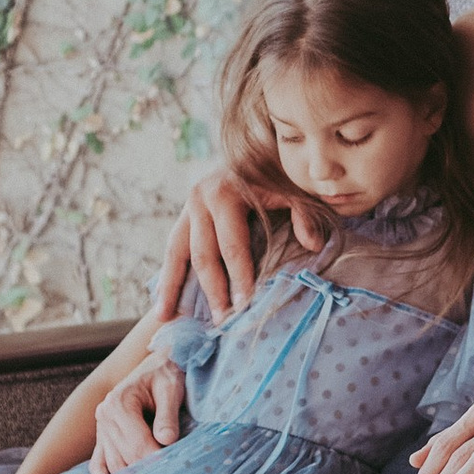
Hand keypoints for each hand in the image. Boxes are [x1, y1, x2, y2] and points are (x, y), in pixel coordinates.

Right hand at [90, 359, 184, 473]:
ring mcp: (101, 428)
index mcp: (118, 403)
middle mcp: (104, 417)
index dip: (156, 460)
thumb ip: (168, 415)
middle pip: (125, 457)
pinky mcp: (102, 437)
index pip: (137, 443)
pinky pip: (98, 463)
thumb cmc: (165, 375)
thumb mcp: (171, 388)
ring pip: (113, 464)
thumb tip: (166, 441)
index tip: (173, 473)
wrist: (155, 366)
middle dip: (146, 473)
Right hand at [159, 172, 318, 319]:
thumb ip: (304, 214)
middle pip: (204, 255)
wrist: (253, 152)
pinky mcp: (182, 217)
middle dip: (213, 290)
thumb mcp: (294, 189)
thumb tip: (312, 244)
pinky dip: (166, 276)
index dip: (239, 277)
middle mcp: (200, 200)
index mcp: (226, 193)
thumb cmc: (277, 176)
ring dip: (173, 287)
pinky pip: (171, 250)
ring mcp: (187, 208)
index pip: (232, 245)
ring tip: (167, 318)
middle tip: (221, 321)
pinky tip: (162, 302)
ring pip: (177, 253)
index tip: (245, 305)